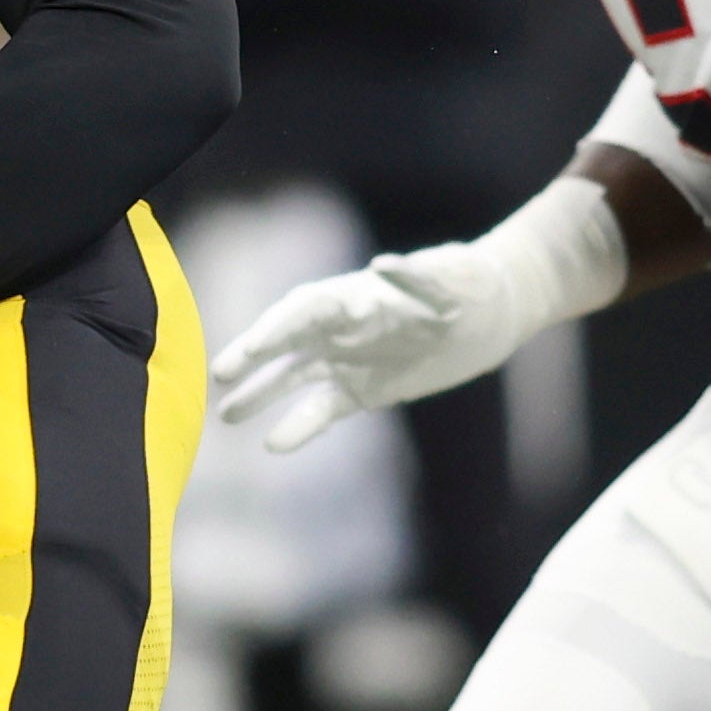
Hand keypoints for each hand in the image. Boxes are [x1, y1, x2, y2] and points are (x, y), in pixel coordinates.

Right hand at [212, 251, 532, 454]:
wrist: (491, 313)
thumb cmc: (469, 285)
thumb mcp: (452, 277)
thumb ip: (419, 275)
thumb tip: (382, 266)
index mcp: (356, 295)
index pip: (305, 309)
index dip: (278, 327)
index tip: (252, 347)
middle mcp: (341, 327)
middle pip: (287, 340)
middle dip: (254, 357)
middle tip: (219, 376)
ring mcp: (347, 359)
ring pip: (294, 378)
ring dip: (261, 395)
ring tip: (226, 416)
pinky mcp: (362, 390)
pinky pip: (323, 409)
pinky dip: (299, 426)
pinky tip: (274, 444)